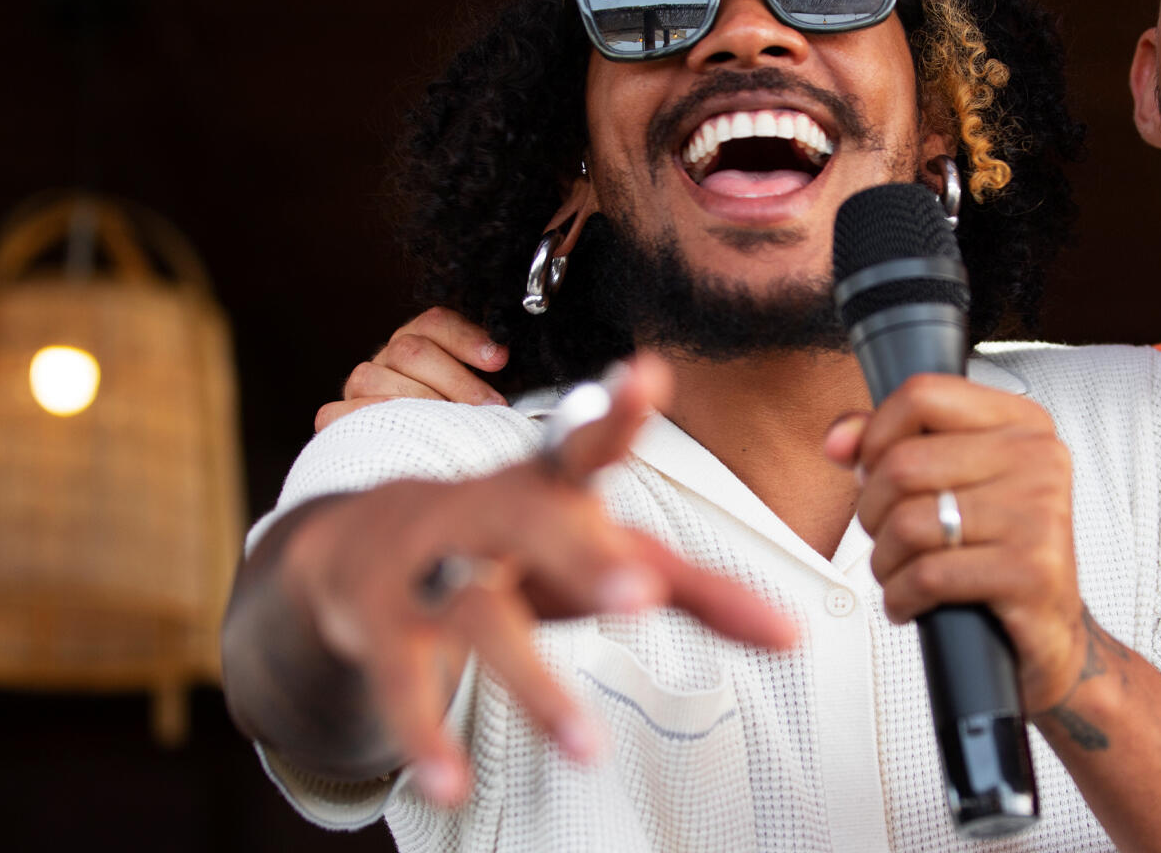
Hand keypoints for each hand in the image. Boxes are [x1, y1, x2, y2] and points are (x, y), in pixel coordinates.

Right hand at [286, 357, 796, 804]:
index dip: (615, 412)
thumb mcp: (602, 556)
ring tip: (585, 748)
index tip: (647, 376)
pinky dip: (423, 733)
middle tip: (640, 594)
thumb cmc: (516, 547)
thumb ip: (698, 590)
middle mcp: (486, 513)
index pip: (582, 443)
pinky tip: (449, 783)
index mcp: (546, 485)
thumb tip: (797, 634)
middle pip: (532, 521)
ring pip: (475, 613)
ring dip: (529, 679)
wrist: (363, 545)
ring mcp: (427, 565)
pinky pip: (402, 679)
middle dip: (583, 553)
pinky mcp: (380, 623)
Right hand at [317, 307, 506, 430]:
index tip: (499, 359)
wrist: (418, 464)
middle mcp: (387, 357)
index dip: (466, 338)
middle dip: (457, 381)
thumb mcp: (482, 399)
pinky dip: (368, 420)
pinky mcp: (336, 417)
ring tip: (453, 427)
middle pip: (411, 351)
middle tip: (491, 408)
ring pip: (376, 376)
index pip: (435, 322)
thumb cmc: (460, 426)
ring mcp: (360, 386)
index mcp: (421, 341)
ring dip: (419, 403)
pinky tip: (401, 432)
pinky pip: (338, 412)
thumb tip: (509, 365)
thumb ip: (492, 385)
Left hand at [824, 373, 1090, 713]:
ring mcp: (1039, 514)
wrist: (1048, 629)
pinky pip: (928, 576)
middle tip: (887, 537)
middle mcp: (1038, 459)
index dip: (876, 437)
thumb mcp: (949, 484)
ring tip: (901, 572)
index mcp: (1022, 423)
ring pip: (909, 524)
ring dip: (885, 561)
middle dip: (872, 512)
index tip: (875, 471)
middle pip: (903, 465)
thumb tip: (839, 440)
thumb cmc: (993, 550)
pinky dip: (901, 597)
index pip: (922, 395)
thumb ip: (889, 446)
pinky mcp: (1030, 572)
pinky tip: (913, 602)